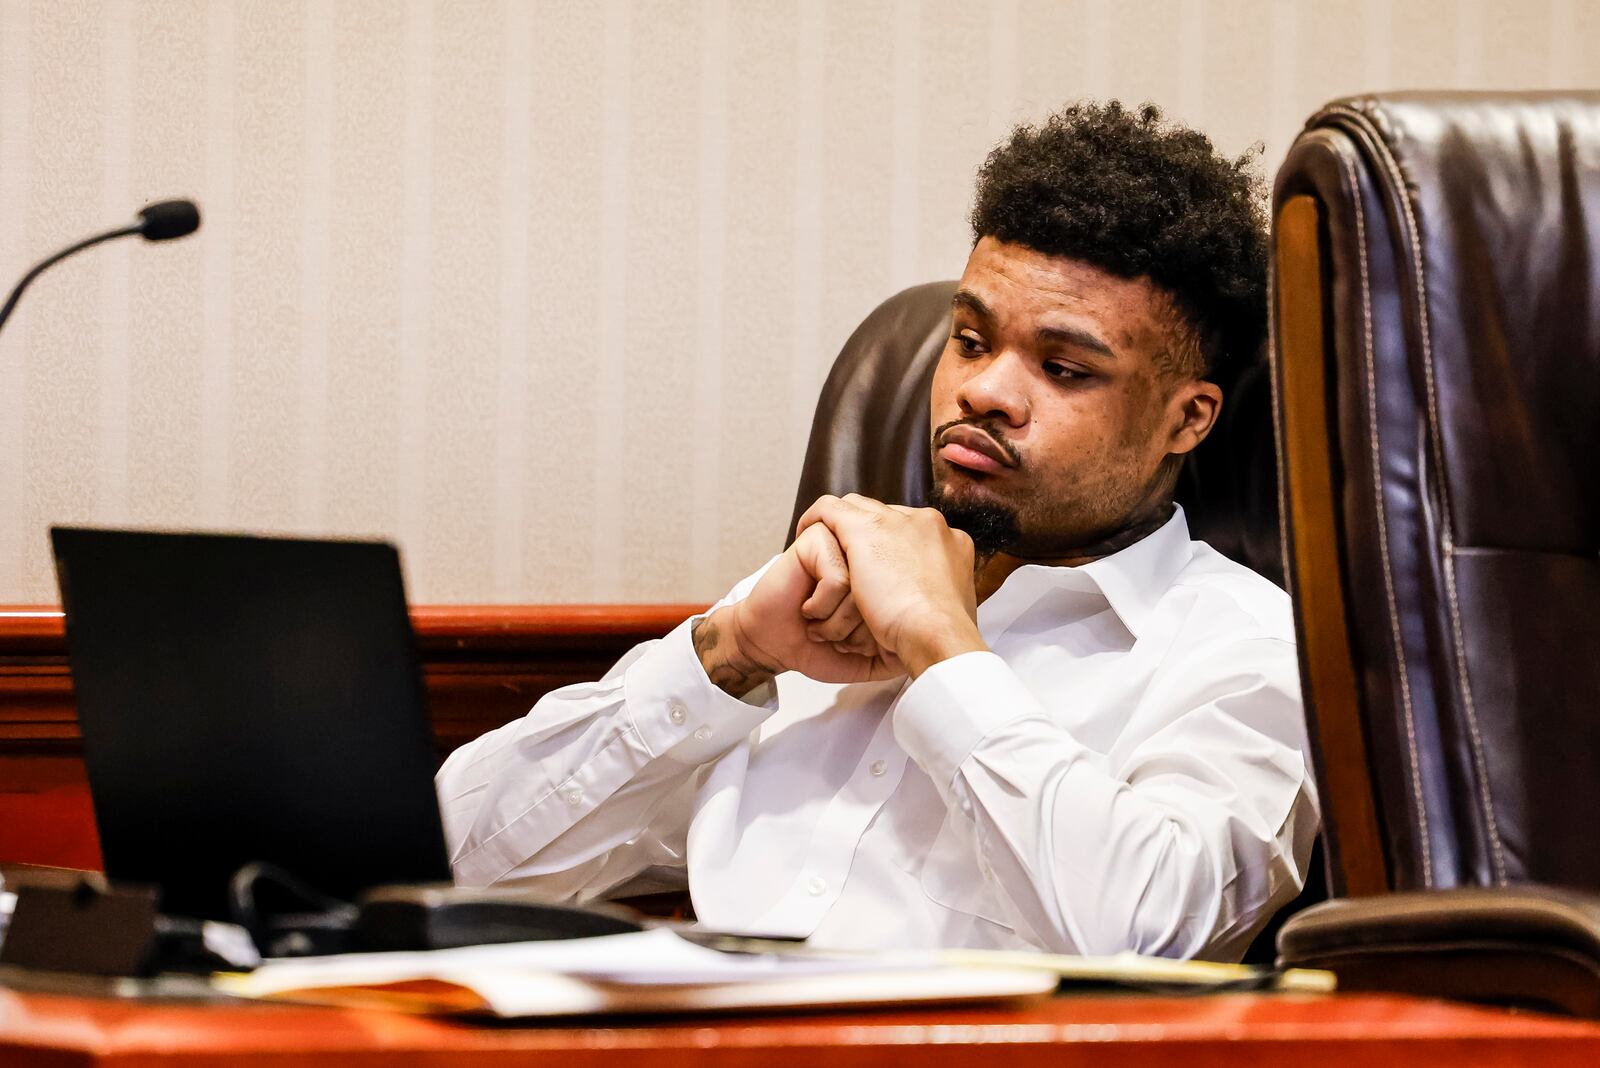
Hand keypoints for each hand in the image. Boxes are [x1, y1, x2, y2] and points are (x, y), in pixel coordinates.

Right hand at [692, 521, 902, 695]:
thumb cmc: (823, 646)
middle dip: (859, 624)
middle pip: (888, 588)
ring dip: (840, 619)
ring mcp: (846, 543)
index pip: (909, 593)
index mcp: (893, 570)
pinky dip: (823, 606)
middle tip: (841, 637)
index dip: (879, 626)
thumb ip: (908, 646)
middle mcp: (874, 552)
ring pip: (864, 584)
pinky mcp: (817, 542)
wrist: (779, 648)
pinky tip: (809, 611)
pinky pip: (839, 579)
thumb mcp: (879, 656)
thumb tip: (931, 637)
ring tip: (824, 627)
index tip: (861, 642)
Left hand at [795, 494, 987, 676]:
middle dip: (865, 535)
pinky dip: (816, 518)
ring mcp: (896, 522)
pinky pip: (830, 509)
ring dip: (841, 526)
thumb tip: (932, 604)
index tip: (876, 569)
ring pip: (858, 508)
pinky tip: (805, 533)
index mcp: (950, 541)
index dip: (891, 548)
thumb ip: (937, 596)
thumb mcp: (951, 611)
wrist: (936, 635)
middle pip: (886, 516)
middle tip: (848, 560)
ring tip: (824, 546)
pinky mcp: (864, 529)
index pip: (912, 532)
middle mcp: (926, 523)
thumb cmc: (943, 636)